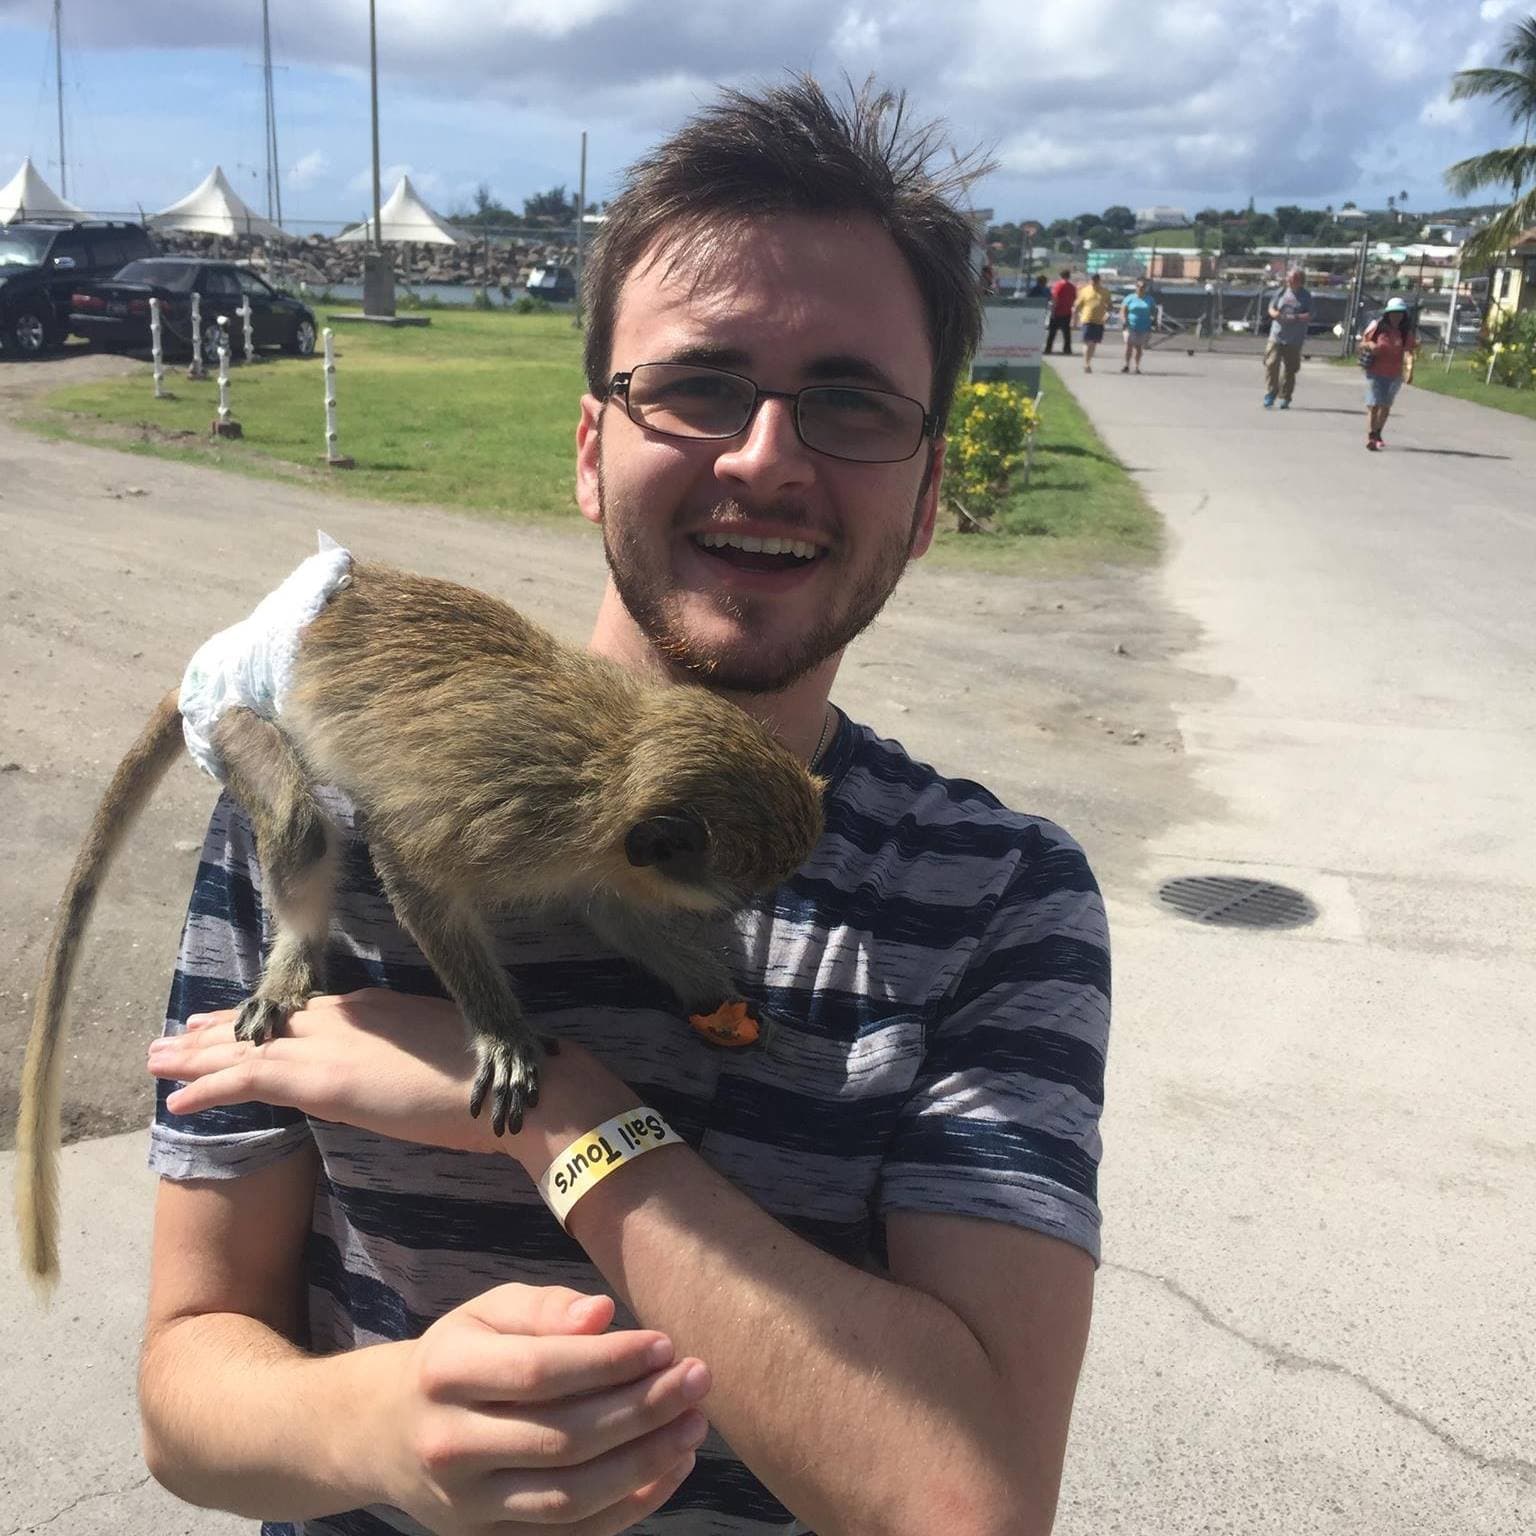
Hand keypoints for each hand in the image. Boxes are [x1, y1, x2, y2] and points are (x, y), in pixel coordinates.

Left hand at [149, 990, 642, 1167]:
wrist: (508, 1087)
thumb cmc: (489, 1076)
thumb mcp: (436, 1052)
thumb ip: (401, 1053)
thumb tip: (383, 1070)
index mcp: (373, 1008)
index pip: (302, 1011)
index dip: (260, 1018)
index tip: (229, 1022)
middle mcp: (344, 1016)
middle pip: (265, 1020)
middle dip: (215, 1030)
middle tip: (171, 1036)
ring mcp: (331, 1044)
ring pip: (245, 1044)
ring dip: (195, 1055)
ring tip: (155, 1062)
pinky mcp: (321, 1078)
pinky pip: (247, 1079)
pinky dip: (207, 1089)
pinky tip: (176, 1103)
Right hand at [369, 1283, 710, 1533]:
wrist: (388, 1432)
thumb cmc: (459, 1358)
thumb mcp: (488, 1312)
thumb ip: (545, 1308)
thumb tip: (603, 1315)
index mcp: (446, 1373)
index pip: (540, 1372)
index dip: (609, 1361)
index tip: (665, 1344)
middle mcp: (450, 1444)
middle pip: (562, 1437)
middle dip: (642, 1409)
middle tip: (697, 1379)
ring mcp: (467, 1504)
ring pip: (570, 1495)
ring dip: (644, 1462)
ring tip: (693, 1424)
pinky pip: (571, 1533)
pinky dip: (630, 1506)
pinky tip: (671, 1467)